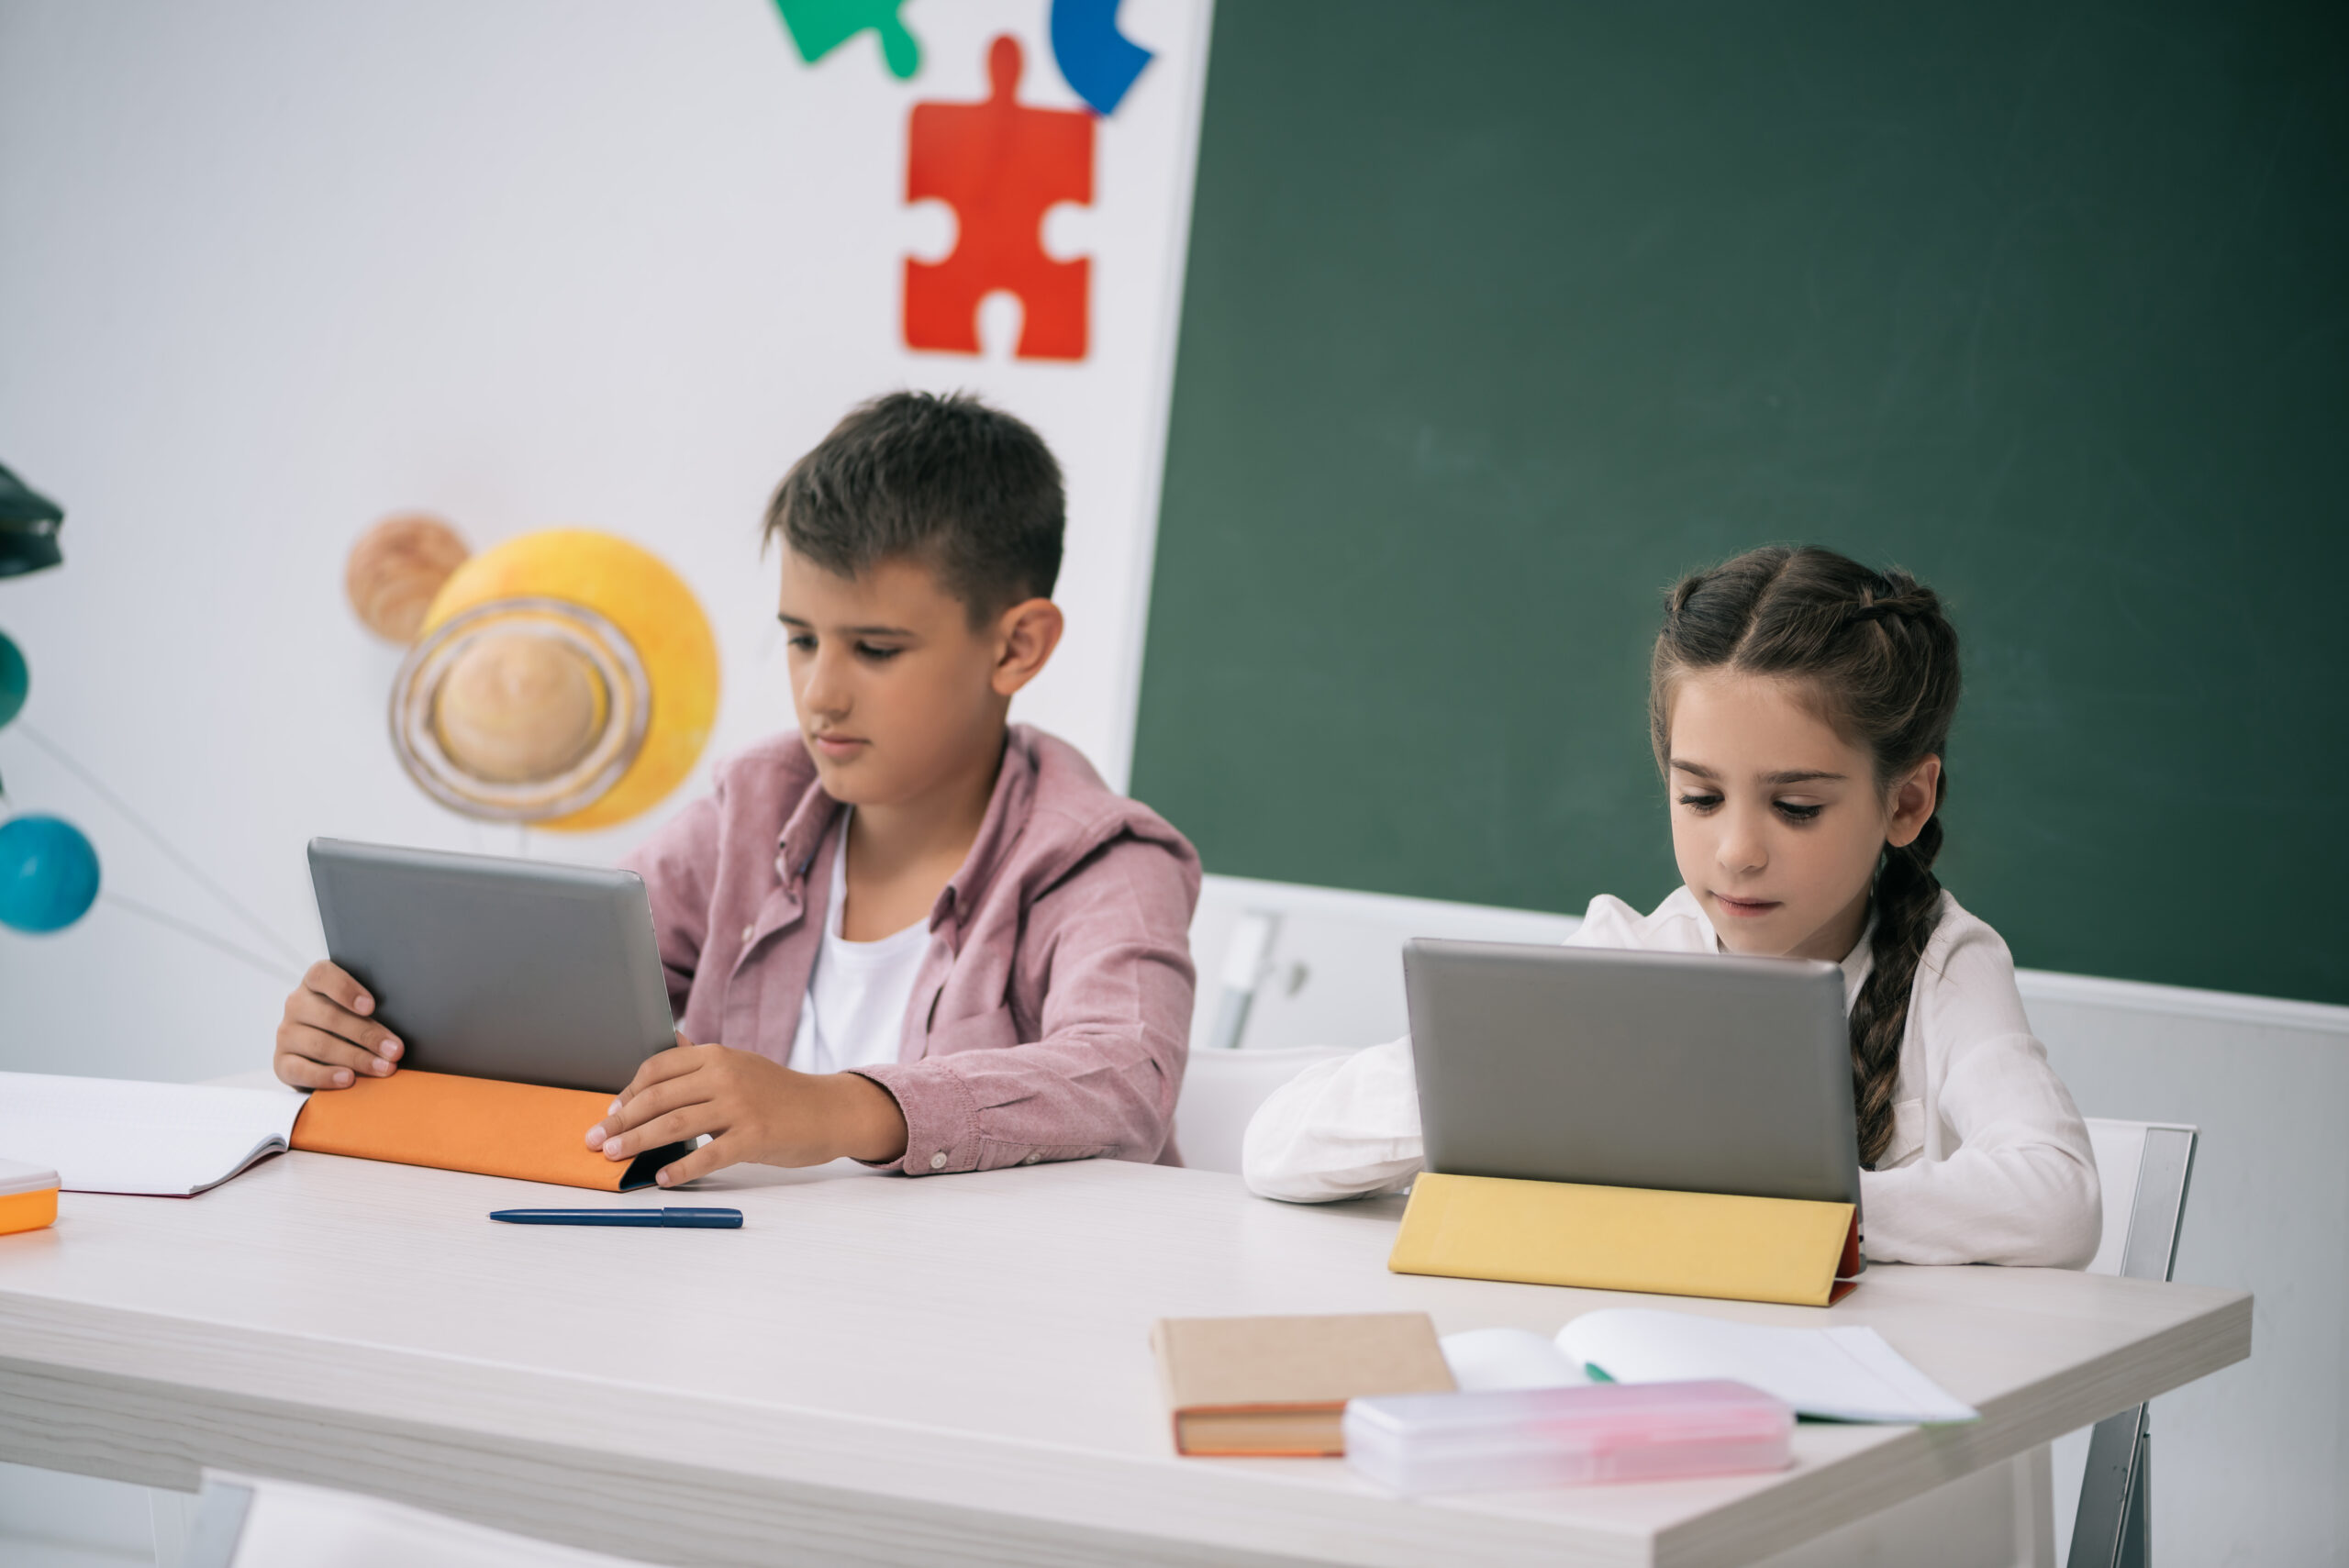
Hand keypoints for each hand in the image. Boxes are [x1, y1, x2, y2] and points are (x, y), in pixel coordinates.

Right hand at [274, 961, 402, 1088]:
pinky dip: (326, 1076)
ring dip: (356, 1058)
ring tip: (383, 1067)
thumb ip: (371, 1009)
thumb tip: (405, 1021)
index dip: (346, 989)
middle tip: (395, 1050)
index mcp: (315, 983)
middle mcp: (297, 1004)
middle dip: (367, 1034)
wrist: (321, 1055)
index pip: (322, 975)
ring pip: (320, 1044)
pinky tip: (349, 1079)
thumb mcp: (360, 1009)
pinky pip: (300, 1070)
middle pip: (330, 1016)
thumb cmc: (352, 1023)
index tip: (371, 1006)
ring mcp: (287, 1033)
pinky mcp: (281, 1061)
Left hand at [586, 1034, 910, 1185]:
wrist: (828, 1111)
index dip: (628, 1091)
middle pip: (659, 1097)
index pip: (658, 1067)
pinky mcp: (755, 1136)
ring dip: (637, 1141)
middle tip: (596, 1139)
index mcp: (718, 1054)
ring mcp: (741, 1105)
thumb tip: (666, 1042)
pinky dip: (680, 1168)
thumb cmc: (778, 1094)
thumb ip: (702, 1061)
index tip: (611, 1110)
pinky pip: (708, 1155)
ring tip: (614, 1156)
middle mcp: (726, 1074)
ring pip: (675, 1124)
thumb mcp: (740, 1066)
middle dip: (620, 1119)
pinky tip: (662, 1177)